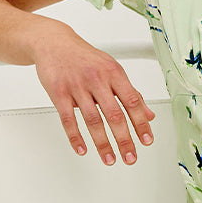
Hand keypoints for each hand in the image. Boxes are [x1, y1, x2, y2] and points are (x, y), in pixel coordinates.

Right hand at [34, 38, 155, 164]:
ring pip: (92, 120)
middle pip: (114, 114)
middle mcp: (97, 79)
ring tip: (110, 159)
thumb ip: (130, 93)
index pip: (132, 101)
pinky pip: (68, 119)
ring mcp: (77, 86)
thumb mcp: (111, 69)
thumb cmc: (85, 58)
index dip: (141, 123)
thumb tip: (148, 115)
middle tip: (130, 158)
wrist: (53, 42)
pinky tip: (82, 149)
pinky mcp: (58, 92)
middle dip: (124, 139)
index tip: (146, 141)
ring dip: (102, 144)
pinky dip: (75, 137)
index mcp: (114, 72)